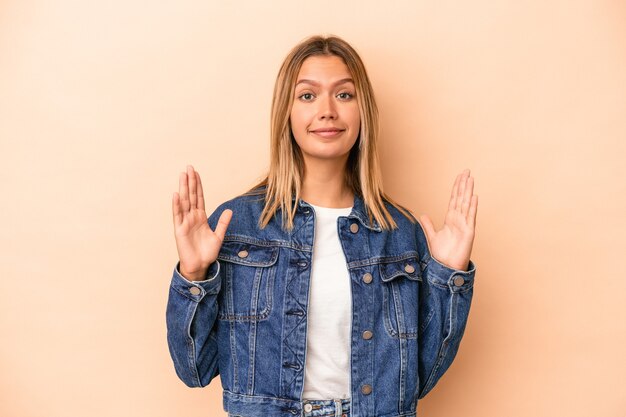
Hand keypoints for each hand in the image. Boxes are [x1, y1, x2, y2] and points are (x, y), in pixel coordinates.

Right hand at [172, 165, 231, 280]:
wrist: (200, 266)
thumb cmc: (207, 252)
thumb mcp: (218, 236)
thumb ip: (223, 223)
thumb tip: (229, 210)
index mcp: (201, 217)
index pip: (199, 198)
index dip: (198, 186)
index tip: (197, 173)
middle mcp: (192, 217)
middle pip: (191, 196)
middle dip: (190, 182)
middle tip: (189, 167)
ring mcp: (185, 222)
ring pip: (184, 202)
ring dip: (183, 188)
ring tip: (183, 175)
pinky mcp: (179, 230)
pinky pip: (178, 215)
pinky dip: (177, 205)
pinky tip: (176, 194)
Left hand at [419, 169, 477, 270]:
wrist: (447, 267)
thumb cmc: (443, 254)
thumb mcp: (432, 236)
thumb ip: (428, 225)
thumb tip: (422, 215)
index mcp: (451, 220)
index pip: (454, 200)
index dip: (456, 188)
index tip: (460, 177)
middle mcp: (459, 220)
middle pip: (461, 198)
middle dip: (463, 185)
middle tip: (466, 171)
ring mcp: (465, 225)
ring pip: (466, 204)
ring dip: (468, 191)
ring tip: (470, 179)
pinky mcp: (469, 233)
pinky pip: (470, 218)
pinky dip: (472, 207)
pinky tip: (474, 197)